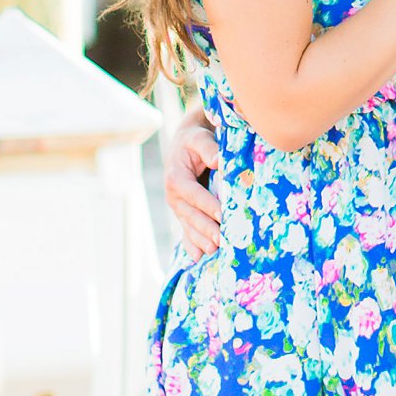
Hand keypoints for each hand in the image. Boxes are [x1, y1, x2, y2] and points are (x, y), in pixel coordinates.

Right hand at [163, 106, 221, 259]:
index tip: (222, 216)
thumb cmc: (195, 139)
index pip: (193, 195)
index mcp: (176, 177)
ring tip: (214, 252)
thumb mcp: (199, 138)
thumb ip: (208, 148)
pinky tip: (197, 258)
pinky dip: (192, 244)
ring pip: (189, 225)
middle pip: (191, 215)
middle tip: (222, 241)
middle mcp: (173, 195)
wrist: (185, 143)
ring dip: (201, 240)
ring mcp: (177, 206)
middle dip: (206, 229)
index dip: (208, 206)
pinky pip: (186, 230)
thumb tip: (218, 160)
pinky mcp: (182, 212)